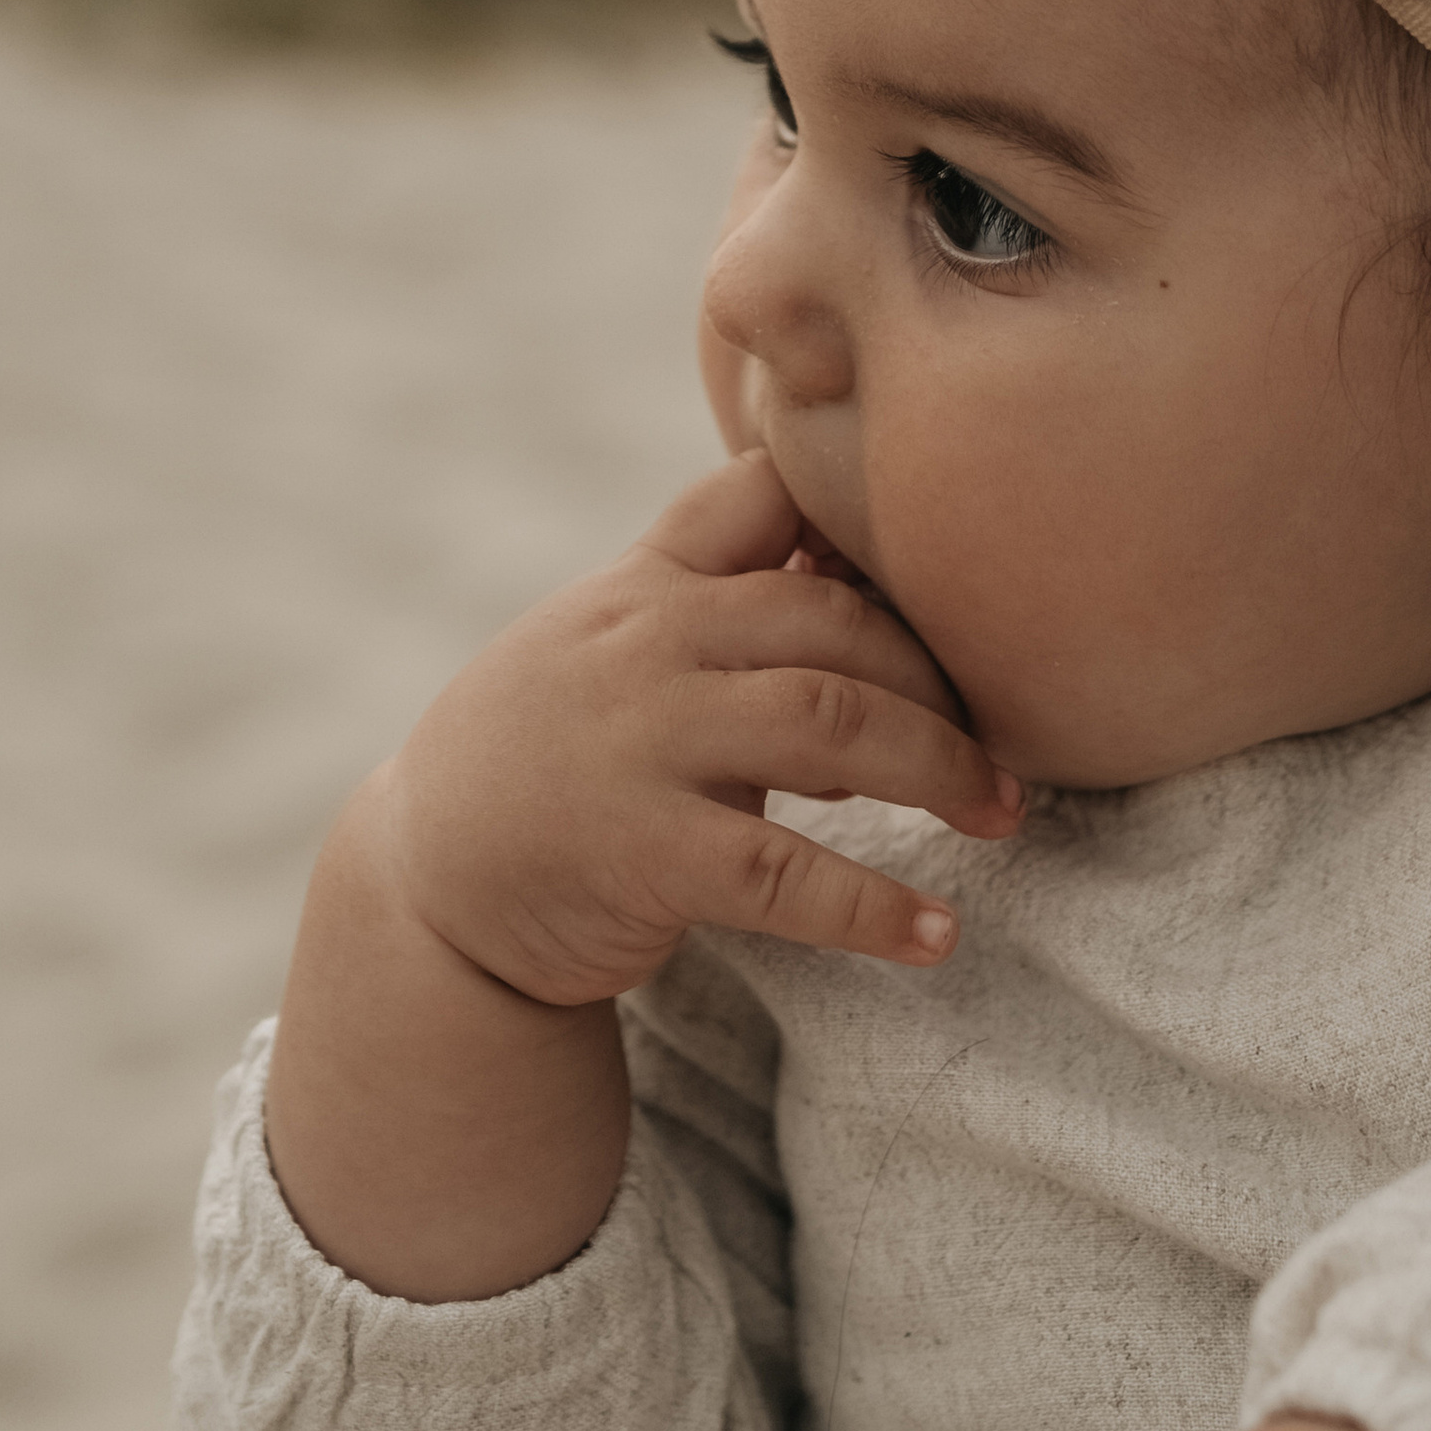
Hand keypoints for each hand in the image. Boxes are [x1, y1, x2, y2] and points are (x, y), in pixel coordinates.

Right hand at [264, 452, 1020, 1298]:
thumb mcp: (617, 648)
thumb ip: (721, 600)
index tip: (945, 572)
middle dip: (940, 677)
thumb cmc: (555, 755)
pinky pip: (784, 875)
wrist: (424, 884)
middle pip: (830, 620)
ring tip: (1003, 814)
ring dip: (938, 768)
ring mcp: (640, 744)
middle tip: (1006, 740)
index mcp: (646, 585)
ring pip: (827, 723)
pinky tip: (936, 936)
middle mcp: (644, 645)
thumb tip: (878, 580)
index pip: (762, 494)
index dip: (862, 520)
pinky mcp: (642, 854)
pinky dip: (873, 907)